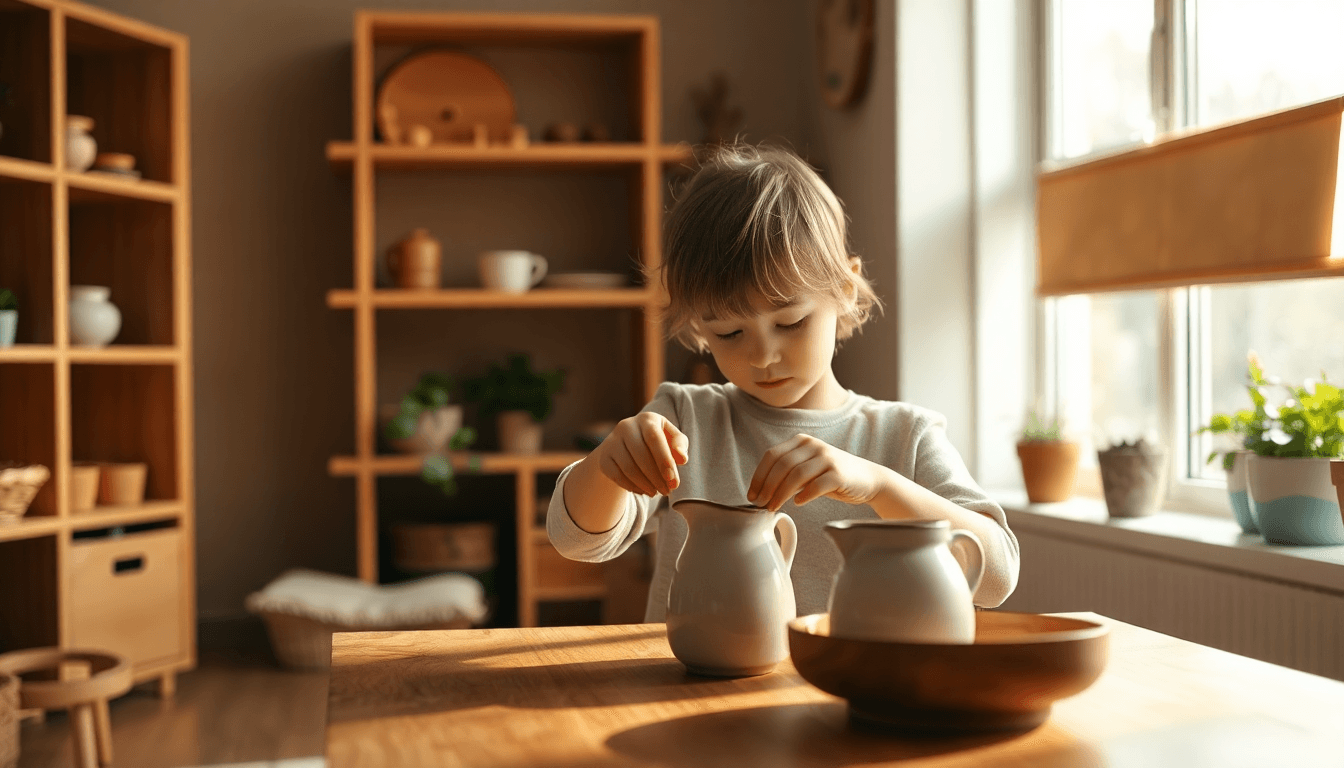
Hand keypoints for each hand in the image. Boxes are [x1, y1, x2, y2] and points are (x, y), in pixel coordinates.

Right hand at [593, 412, 687, 496]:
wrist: (629, 444)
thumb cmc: (658, 442)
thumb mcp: (672, 439)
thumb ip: (680, 446)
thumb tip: (682, 459)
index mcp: (647, 419)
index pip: (654, 438)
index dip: (663, 459)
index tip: (672, 479)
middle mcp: (626, 426)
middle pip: (640, 454)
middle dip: (656, 477)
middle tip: (667, 491)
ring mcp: (612, 441)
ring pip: (628, 467)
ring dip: (645, 484)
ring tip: (656, 493)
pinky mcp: (604, 457)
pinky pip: (617, 475)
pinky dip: (631, 486)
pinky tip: (643, 491)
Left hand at [748, 434, 885, 510]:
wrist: (868, 479)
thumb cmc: (832, 477)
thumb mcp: (807, 470)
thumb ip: (787, 475)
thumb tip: (761, 493)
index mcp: (802, 441)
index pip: (772, 455)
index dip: (758, 476)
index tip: (752, 494)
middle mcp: (814, 445)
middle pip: (782, 465)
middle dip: (767, 486)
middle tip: (760, 504)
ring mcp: (827, 458)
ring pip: (796, 475)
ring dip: (780, 493)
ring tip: (773, 507)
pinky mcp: (839, 473)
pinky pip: (816, 485)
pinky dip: (804, 495)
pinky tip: (798, 503)